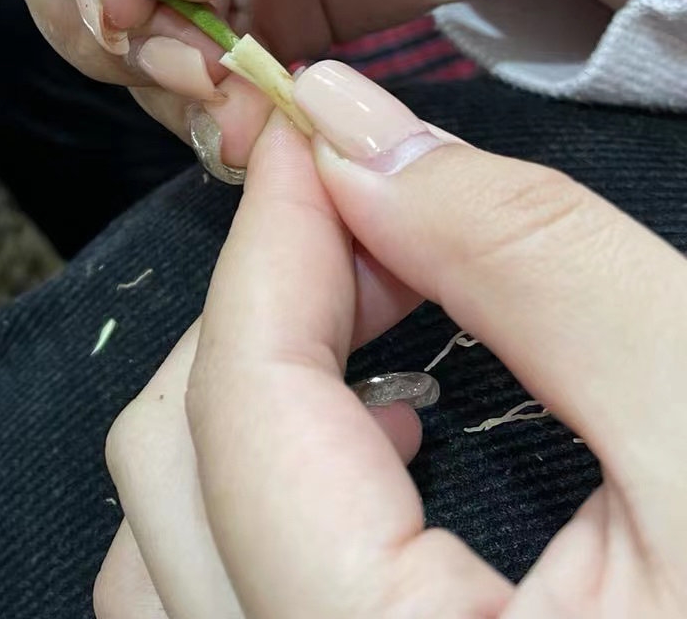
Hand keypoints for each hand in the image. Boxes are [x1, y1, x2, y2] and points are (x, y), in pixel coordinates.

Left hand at [98, 62, 686, 617]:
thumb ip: (535, 270)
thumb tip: (359, 133)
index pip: (242, 415)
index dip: (272, 243)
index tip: (316, 130)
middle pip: (171, 479)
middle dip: (257, 318)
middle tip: (374, 229)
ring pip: (166, 559)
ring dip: (241, 412)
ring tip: (374, 341)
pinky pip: (218, 612)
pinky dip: (259, 503)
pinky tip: (385, 459)